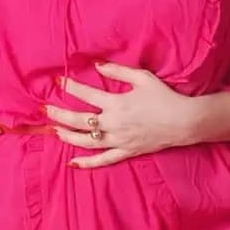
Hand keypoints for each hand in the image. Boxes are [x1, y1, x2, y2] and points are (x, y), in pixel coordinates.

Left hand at [44, 61, 195, 166]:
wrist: (184, 121)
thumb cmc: (164, 97)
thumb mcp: (142, 77)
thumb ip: (118, 70)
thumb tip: (96, 65)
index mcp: (116, 103)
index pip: (86, 95)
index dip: (70, 87)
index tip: (58, 81)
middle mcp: (114, 123)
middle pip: (79, 120)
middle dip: (59, 114)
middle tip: (45, 109)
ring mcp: (119, 140)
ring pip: (86, 141)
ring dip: (68, 136)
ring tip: (54, 131)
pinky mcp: (126, 151)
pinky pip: (103, 160)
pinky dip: (87, 163)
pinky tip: (72, 163)